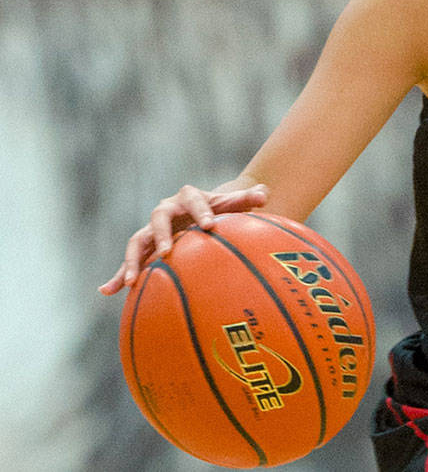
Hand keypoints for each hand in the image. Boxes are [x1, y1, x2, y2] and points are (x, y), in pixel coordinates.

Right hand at [98, 182, 268, 294]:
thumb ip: (247, 198)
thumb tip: (264, 193)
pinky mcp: (145, 248)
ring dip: (132, 260)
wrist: (201, 211)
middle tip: (166, 251)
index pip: (193, 200)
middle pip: (158, 219)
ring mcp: (152, 230)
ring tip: (130, 280)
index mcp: (188, 197)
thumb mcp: (233, 202)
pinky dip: (117, 275)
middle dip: (161, 234)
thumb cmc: (220, 208)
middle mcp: (165, 211)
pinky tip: (107, 292)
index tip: (210, 225)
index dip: (201, 210)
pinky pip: (130, 262)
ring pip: (137, 242)